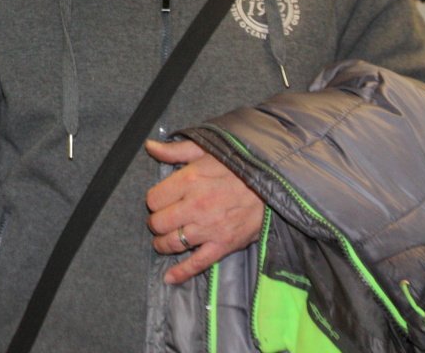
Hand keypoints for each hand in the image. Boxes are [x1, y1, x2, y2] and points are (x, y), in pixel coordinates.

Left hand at [144, 139, 263, 283]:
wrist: (273, 185)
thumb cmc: (238, 166)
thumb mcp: (206, 151)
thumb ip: (176, 151)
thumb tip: (150, 147)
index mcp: (189, 181)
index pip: (153, 199)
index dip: (155, 200)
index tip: (162, 200)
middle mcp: (195, 206)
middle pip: (158, 222)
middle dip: (156, 222)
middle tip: (163, 219)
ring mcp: (208, 228)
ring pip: (172, 243)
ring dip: (163, 244)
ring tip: (163, 240)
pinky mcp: (223, 245)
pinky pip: (197, 263)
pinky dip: (181, 273)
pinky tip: (169, 278)